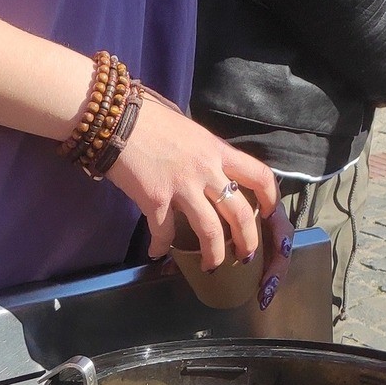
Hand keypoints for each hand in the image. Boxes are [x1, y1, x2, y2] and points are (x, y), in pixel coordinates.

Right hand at [109, 96, 294, 308]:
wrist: (115, 118)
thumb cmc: (150, 118)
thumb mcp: (189, 130)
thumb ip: (202, 151)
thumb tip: (206, 166)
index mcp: (217, 149)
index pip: (258, 175)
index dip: (270, 198)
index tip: (268, 213)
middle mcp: (206, 169)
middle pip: (239, 212)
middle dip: (247, 240)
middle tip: (245, 256)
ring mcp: (182, 186)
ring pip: (210, 230)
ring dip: (213, 254)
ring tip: (211, 266)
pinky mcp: (155, 200)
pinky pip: (164, 232)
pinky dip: (160, 246)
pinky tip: (156, 252)